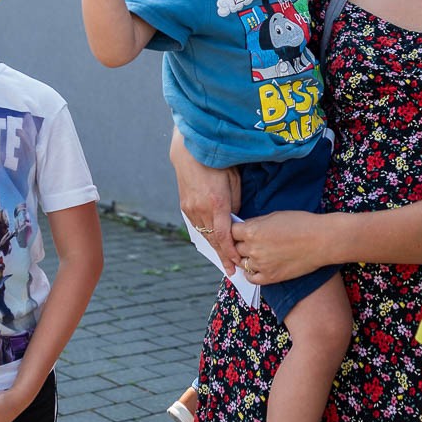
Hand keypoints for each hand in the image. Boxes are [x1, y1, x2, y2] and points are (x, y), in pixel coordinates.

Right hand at [170, 131, 240, 269]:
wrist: (190, 151)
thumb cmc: (218, 162)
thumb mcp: (234, 181)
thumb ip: (234, 203)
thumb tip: (235, 219)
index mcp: (216, 203)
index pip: (224, 236)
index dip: (231, 253)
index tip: (237, 264)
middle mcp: (201, 209)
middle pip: (213, 240)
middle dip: (223, 256)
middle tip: (232, 270)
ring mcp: (190, 208)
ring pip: (204, 234)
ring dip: (214, 247)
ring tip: (224, 259)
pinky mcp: (185, 205)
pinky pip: (197, 225)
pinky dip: (206, 234)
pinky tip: (213, 241)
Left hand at [232, 210, 329, 285]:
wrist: (321, 240)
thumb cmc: (301, 224)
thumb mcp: (274, 216)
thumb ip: (256, 223)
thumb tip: (245, 227)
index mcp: (252, 231)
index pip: (230, 232)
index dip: (234, 231)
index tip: (237, 231)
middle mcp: (253, 249)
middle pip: (235, 248)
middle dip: (239, 244)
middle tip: (247, 242)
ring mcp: (260, 265)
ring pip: (242, 263)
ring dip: (246, 258)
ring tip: (255, 253)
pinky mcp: (270, 277)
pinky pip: (251, 278)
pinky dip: (251, 273)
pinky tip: (258, 267)